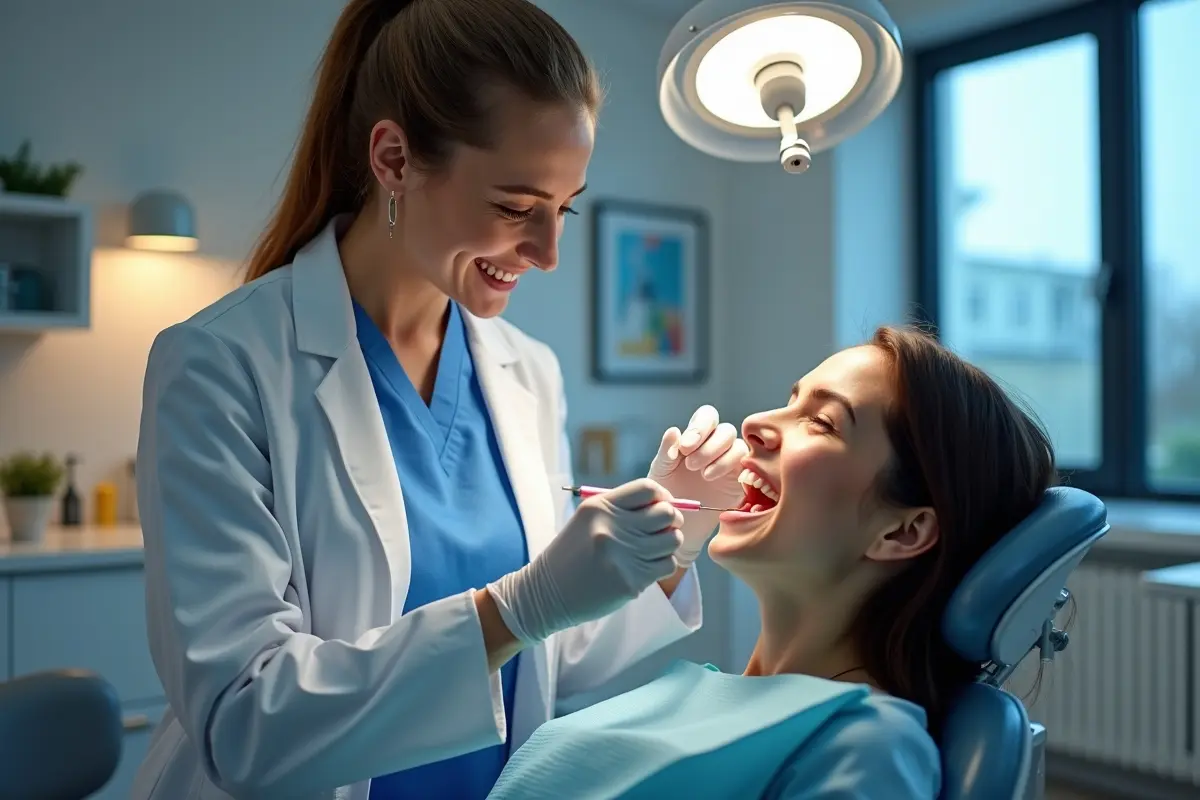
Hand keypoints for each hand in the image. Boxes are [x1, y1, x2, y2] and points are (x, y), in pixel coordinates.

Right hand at [486, 478, 683, 644]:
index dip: (662, 496)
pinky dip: (663, 565)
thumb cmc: (571, 555)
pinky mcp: (631, 581)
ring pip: (673, 540)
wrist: (547, 593)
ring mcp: (623, 555)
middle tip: (664, 529)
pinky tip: (646, 568)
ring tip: (654, 550)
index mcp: (601, 507)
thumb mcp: (587, 521)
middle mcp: (613, 527)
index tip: (660, 506)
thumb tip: (666, 506)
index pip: (648, 489)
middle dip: (672, 520)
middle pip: (666, 513)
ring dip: (668, 544)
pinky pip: (667, 565)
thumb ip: (622, 510)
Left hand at [648, 405, 747, 568]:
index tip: (684, 447)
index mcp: (696, 437)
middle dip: (709, 445)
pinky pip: (745, 464)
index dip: (699, 428)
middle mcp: (715, 446)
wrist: (676, 521)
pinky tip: (711, 477)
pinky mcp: (739, 479)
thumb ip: (667, 451)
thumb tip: (674, 430)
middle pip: (725, 430)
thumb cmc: (667, 492)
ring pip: (737, 445)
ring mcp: (729, 462)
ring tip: (702, 474)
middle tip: (691, 465)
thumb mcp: (661, 471)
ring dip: (719, 457)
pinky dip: (730, 466)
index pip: (707, 417)